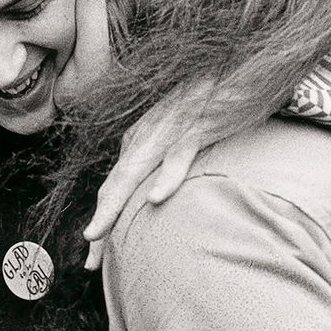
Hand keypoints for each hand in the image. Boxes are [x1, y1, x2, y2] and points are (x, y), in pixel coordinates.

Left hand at [83, 79, 221, 269]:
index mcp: (141, 140)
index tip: (93, 254)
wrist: (241, 68)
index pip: (114, 186)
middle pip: (114, 185)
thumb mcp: (182, 134)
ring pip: (133, 173)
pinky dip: (166, 178)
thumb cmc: (214, 102)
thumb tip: (157, 193)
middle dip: (99, 223)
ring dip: (113, 206)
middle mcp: (146, 137)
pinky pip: (177, 157)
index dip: (102, 219)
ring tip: (96, 235)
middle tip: (89, 263)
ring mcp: (168, 132)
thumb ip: (166, 159)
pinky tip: (155, 200)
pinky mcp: (196, 128)